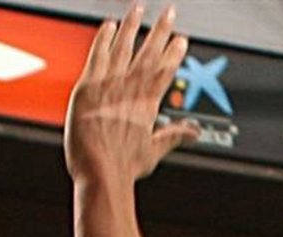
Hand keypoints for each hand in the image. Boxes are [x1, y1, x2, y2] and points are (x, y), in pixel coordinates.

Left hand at [64, 8, 196, 186]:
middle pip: (149, 52)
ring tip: (140, 8)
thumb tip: (194, 132)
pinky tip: (109, 25)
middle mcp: (131, 88)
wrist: (100, 173)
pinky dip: (104, 38)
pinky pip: (97, 54)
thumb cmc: (124, 168)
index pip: (166, 70)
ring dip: (133, 25)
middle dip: (161, 30)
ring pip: (124, 46)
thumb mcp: (153, 151)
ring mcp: (109, 85)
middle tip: (170, 12)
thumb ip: (174, 135)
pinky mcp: (88, 86)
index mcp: (148, 103)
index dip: (174, 53)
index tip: (181, 39)